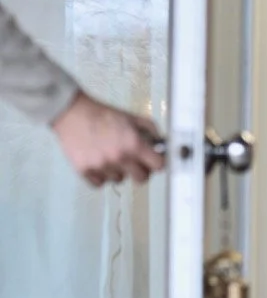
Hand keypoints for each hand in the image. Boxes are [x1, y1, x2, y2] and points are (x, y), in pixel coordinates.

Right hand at [51, 91, 165, 186]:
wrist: (73, 113)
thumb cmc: (102, 114)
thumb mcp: (132, 117)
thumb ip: (151, 131)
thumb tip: (162, 144)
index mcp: (134, 144)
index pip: (158, 166)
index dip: (158, 162)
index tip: (155, 160)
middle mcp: (119, 158)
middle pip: (142, 179)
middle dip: (141, 170)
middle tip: (134, 160)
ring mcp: (102, 167)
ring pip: (120, 180)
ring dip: (118, 171)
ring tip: (109, 154)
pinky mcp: (85, 172)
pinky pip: (101, 183)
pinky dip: (101, 176)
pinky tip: (98, 161)